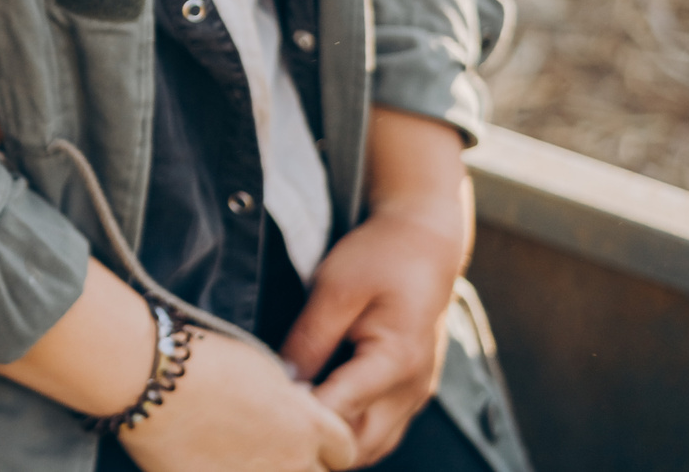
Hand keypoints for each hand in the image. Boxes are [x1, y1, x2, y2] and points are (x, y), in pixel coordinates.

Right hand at [115, 328, 354, 471]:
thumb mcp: (263, 367)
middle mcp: (290, 462)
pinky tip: (216, 461)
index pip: (345, 451)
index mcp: (309, 426)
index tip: (313, 436)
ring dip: (270, 468)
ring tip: (244, 454)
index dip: (330, 443)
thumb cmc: (203, 360)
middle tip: (276, 447)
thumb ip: (293, 398)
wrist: (149, 377)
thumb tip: (300, 406)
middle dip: (305, 464)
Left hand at [282, 111, 471, 464]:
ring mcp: (415, 394)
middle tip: (271, 434)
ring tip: (288, 431)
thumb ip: (309, 339)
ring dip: (335, 446)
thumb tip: (282, 382)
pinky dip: (350, 434)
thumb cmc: (380, 257)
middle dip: (318, 447)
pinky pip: (380, 430)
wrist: (425, 242)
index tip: (263, 418)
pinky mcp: (410, 391)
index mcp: (395, 362)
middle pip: (361, 446)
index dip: (301, 420)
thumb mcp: (335, 288)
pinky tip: (316, 419)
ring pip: (373, 445)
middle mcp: (412, 390)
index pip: (341, 412)